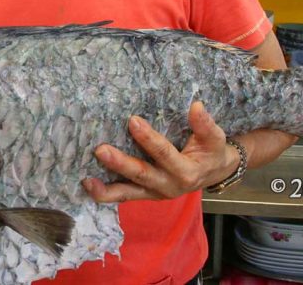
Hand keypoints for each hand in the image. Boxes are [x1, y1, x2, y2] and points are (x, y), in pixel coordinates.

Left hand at [83, 101, 238, 201]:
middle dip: (121, 163)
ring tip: (87, 179)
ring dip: (107, 188)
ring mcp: (155, 194)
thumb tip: (196, 106)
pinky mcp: (146, 195)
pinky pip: (124, 196)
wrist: (214, 172)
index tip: (132, 120)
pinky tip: (88, 185)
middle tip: (101, 149)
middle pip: (142, 175)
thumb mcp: (215, 138)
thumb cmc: (212, 152)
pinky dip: (106, 194)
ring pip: (128, 193)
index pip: (164, 154)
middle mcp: (169, 187)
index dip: (148, 138)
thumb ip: (205, 125)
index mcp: (186, 172)